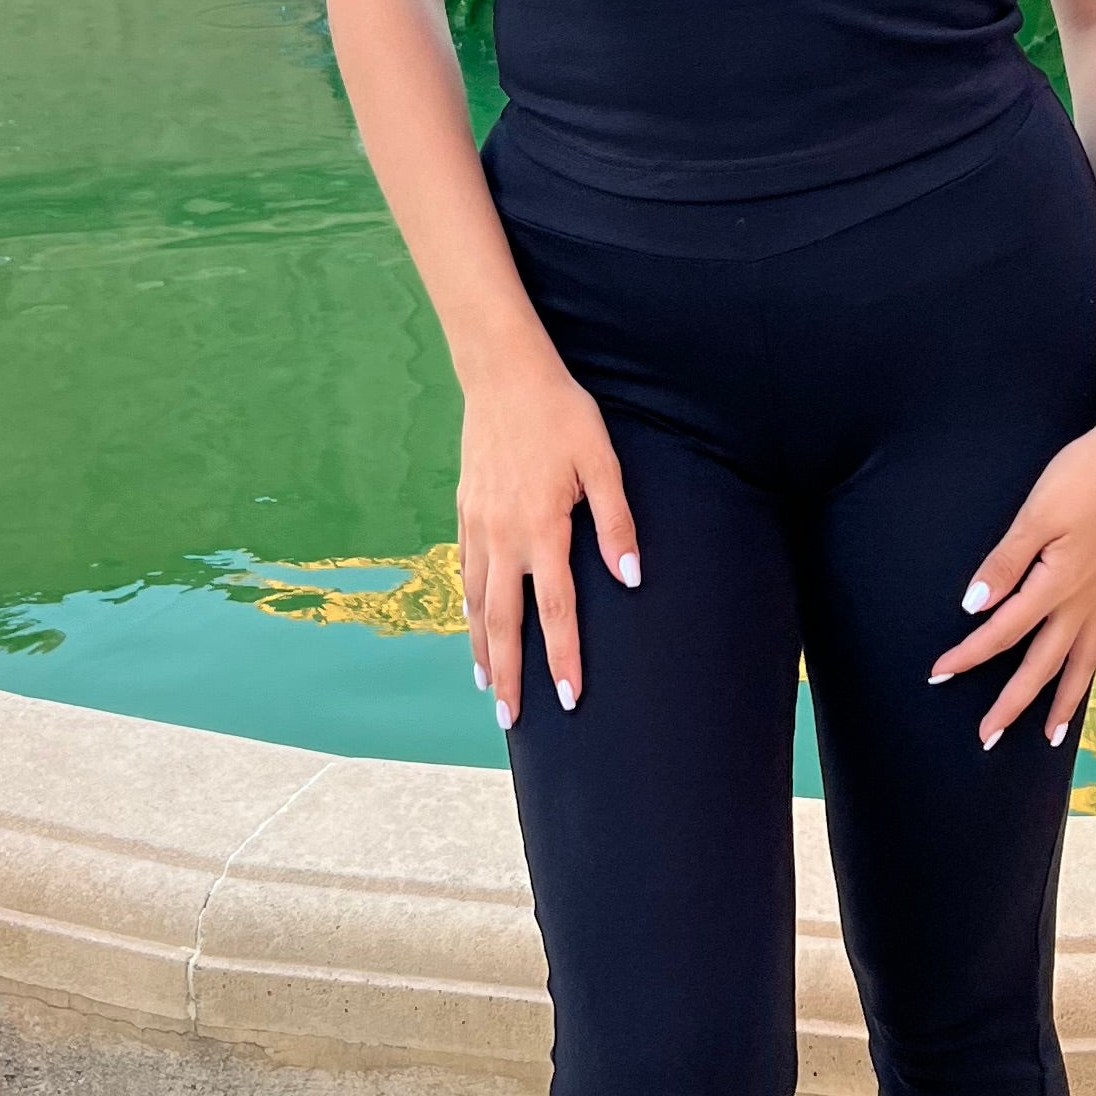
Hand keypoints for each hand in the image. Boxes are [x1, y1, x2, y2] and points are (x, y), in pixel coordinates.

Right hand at [459, 348, 639, 731]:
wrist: (503, 374)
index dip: (563, 657)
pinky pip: (464, 573)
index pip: (555, 609)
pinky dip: (467, 608)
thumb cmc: (561, 415)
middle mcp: (504, 536)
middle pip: (503, 621)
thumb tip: (630, 578)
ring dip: (482, 649)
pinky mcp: (465, 512)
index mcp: (542, 528)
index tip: (567, 699)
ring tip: (489, 688)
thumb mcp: (601, 461)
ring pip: (475, 602)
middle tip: (512, 721)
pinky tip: (473, 625)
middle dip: (510, 675)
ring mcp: (478, 526)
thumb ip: (617, 522)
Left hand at [928, 413, 1095, 752]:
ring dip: (1066, 699)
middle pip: (1044, 665)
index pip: (1003, 632)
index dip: (968, 656)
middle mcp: (1084, 599)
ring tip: (1053, 734)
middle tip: (988, 738)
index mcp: (1057, 585)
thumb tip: (976, 607)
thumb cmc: (1084, 476)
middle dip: (1014, 705)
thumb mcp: (1036, 515)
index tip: (938, 676)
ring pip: (1083, 660)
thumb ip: (1006, 563)